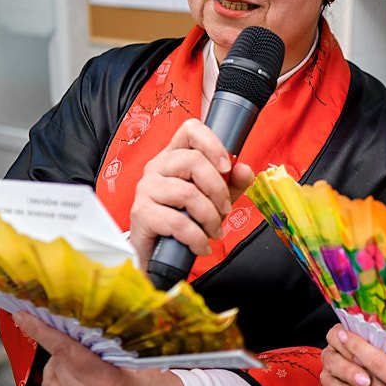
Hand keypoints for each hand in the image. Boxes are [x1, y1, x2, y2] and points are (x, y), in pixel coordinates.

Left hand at [15, 312, 185, 385]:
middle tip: (84, 355)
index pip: (66, 351)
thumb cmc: (152, 383)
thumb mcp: (133, 357)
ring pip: (47, 385)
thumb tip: (69, 322)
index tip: (24, 318)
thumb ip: (101, 344)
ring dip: (58, 374)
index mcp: (109, 384)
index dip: (43, 331)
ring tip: (83, 375)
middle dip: (64, 355)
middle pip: (56, 366)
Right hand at [129, 118, 255, 266]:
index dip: (212, 144)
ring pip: (187, 193)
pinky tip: (201, 245)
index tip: (227, 167)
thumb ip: (232, 184)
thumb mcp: (214, 200)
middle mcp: (156, 168)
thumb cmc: (184, 221)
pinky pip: (177, 222)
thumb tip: (245, 170)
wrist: (158, 255)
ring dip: (209, 217)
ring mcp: (145, 189)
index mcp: (174, 157)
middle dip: (218, 189)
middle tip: (225, 210)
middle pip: (192, 161)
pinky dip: (196, 237)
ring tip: (214, 232)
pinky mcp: (141, 213)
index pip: (190, 130)